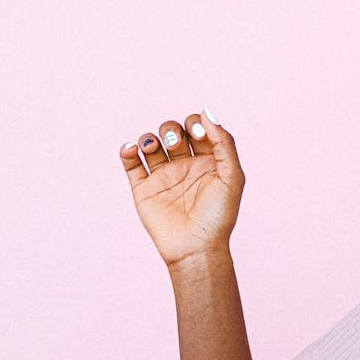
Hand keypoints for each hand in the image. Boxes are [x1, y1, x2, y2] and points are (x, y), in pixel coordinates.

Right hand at [119, 109, 244, 268]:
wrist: (197, 247)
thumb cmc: (219, 215)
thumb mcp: (232, 176)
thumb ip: (224, 143)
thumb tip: (206, 112)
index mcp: (208, 161)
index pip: (197, 128)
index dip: (195, 124)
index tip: (199, 135)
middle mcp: (185, 166)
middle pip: (172, 131)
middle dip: (173, 129)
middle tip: (177, 144)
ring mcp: (163, 176)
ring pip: (151, 143)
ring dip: (150, 137)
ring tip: (152, 147)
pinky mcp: (143, 188)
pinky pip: (130, 162)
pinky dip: (127, 150)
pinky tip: (132, 149)